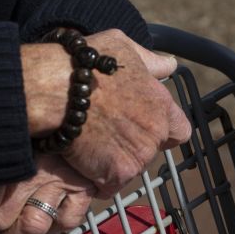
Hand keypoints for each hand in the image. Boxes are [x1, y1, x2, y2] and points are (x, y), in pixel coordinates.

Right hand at [21, 29, 189, 197]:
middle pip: (150, 151)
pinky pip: (109, 186)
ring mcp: (138, 155)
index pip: (180, 131)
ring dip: (113, 162)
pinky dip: (96, 180)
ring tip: (89, 145)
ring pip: (131, 169)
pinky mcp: (117, 173)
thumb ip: (151, 61)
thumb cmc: (85, 64)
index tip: (142, 128)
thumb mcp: (122, 47)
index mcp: (161, 105)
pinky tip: (82, 163)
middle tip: (105, 134)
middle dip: (132, 146)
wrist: (55, 89)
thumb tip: (170, 64)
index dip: (162, 132)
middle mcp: (155, 132)